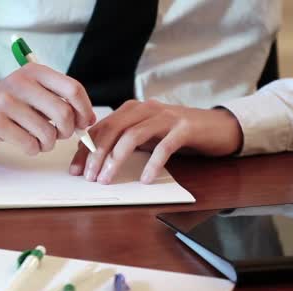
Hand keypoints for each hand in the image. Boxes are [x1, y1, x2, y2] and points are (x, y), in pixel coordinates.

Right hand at [0, 63, 95, 154]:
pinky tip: (23, 143)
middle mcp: (20, 82)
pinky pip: (29, 143)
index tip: (84, 123)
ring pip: (47, 132)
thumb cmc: (6, 109)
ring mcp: (5, 101)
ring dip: (47, 143)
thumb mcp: (31, 95)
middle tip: (59, 136)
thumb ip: (58, 102)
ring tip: (38, 140)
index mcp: (33, 72)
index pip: (73, 89)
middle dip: (67, 131)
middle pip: (64, 113)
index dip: (84, 110)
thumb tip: (89, 119)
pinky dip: (32, 149)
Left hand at [69, 99, 242, 183]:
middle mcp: (146, 109)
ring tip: (107, 179)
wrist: (216, 127)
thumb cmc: (175, 134)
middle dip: (96, 154)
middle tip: (88, 177)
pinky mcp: (185, 128)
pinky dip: (153, 164)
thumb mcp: (145, 136)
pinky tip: (146, 179)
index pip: (101, 128)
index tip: (76, 170)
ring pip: (133, 136)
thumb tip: (94, 161)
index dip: (85, 149)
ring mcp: (166, 117)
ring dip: (116, 159)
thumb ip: (123, 141)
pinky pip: (164, 146)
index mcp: (131, 109)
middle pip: (113, 130)